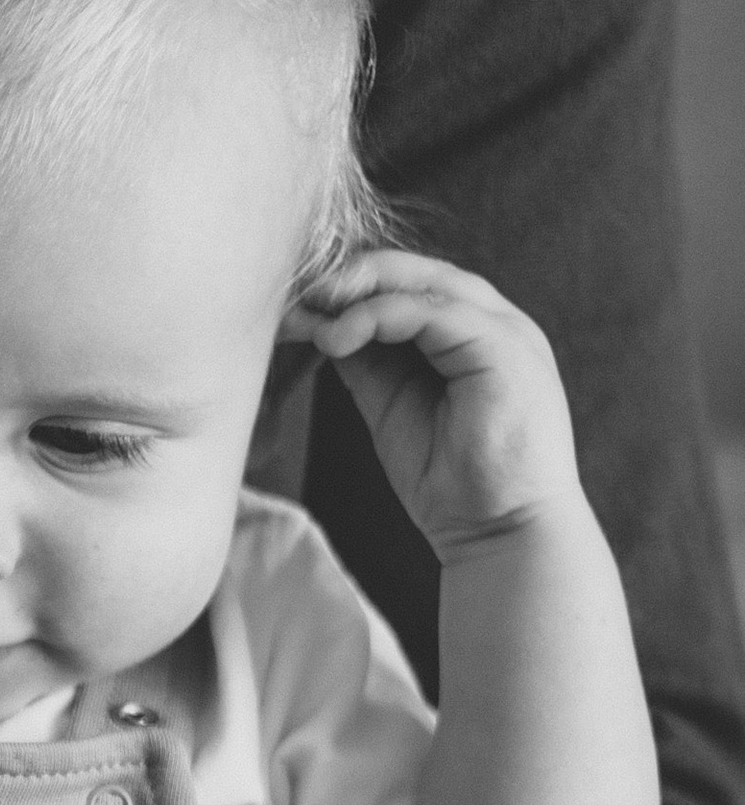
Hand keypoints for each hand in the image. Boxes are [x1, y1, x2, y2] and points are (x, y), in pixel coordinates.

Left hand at [286, 251, 581, 557]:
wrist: (500, 532)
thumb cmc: (452, 481)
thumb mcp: (392, 405)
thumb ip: (368, 359)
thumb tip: (322, 324)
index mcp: (474, 334)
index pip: (411, 284)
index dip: (353, 286)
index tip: (298, 307)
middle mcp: (496, 323)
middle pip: (418, 271)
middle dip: (352, 277)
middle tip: (299, 294)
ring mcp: (506, 331)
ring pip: (425, 282)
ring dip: (359, 292)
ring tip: (312, 315)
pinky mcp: (504, 348)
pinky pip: (433, 311)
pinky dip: (379, 316)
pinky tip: (338, 339)